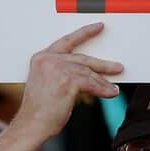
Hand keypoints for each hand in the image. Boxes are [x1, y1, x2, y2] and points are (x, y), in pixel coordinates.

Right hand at [12, 23, 122, 139]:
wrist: (32, 124)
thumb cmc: (38, 109)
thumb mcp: (47, 84)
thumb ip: (62, 73)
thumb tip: (87, 74)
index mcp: (42, 58)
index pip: (67, 41)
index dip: (85, 33)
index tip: (98, 27)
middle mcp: (49, 60)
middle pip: (82, 59)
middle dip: (102, 65)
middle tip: (117, 66)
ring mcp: (58, 69)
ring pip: (89, 73)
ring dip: (103, 82)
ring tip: (113, 87)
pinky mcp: (68, 81)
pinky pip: (92, 84)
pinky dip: (103, 90)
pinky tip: (110, 93)